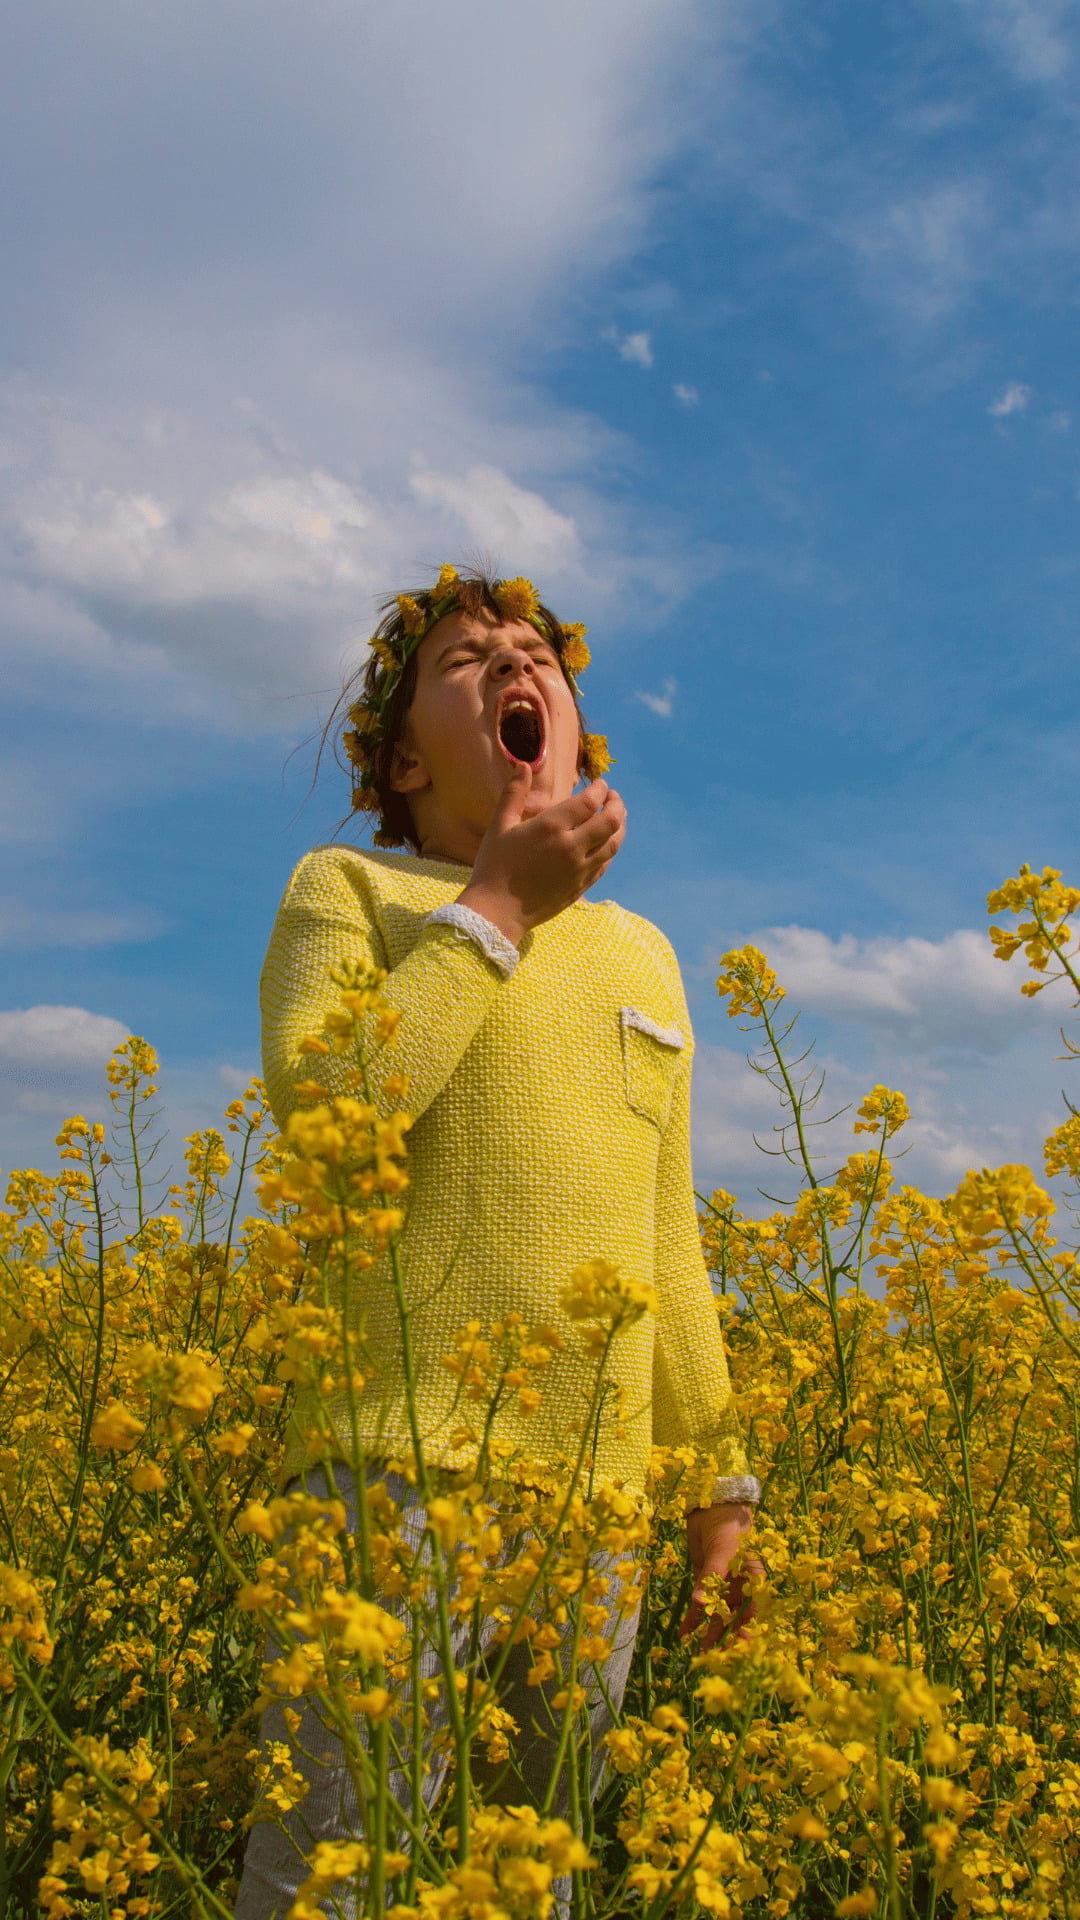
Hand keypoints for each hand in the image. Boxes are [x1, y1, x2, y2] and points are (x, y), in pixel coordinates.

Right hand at [457, 763, 626, 946]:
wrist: (497, 911)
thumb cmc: (494, 866)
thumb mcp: (500, 826)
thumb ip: (514, 793)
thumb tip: (523, 765)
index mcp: (551, 827)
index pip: (589, 801)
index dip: (600, 789)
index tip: (601, 784)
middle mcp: (571, 847)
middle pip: (611, 820)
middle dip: (617, 803)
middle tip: (614, 797)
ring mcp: (579, 869)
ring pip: (614, 843)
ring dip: (620, 826)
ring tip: (617, 816)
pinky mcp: (581, 887)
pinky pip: (605, 863)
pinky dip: (610, 848)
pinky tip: (606, 843)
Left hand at [679, 1501, 761, 1651]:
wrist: (712, 1508)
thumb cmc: (726, 1527)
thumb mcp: (720, 1553)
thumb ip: (710, 1579)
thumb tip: (699, 1605)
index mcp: (754, 1581)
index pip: (754, 1611)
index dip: (748, 1630)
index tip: (739, 1644)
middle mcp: (741, 1588)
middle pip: (736, 1619)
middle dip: (726, 1638)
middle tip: (716, 1658)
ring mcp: (724, 1588)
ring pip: (717, 1617)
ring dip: (708, 1633)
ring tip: (699, 1654)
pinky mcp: (706, 1584)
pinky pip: (701, 1606)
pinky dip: (692, 1619)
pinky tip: (683, 1633)